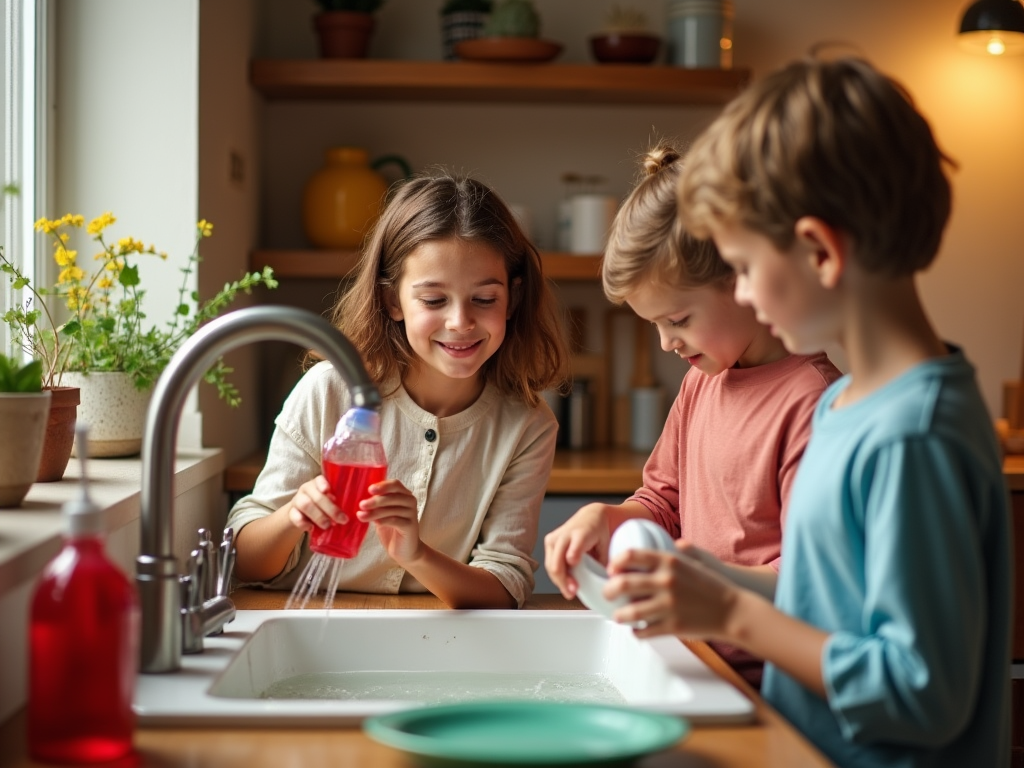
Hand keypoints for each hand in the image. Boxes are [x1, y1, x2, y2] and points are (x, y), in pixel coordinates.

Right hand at [287, 475, 344, 531]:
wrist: (300, 514)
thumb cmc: (321, 506)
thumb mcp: (330, 502)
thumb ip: (337, 503)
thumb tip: (347, 514)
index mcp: (318, 484)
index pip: (320, 480)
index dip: (323, 484)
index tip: (328, 490)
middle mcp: (307, 489)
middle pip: (316, 496)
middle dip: (330, 509)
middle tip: (342, 520)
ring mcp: (297, 500)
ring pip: (305, 505)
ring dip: (318, 516)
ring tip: (327, 525)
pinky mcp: (291, 512)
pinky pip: (294, 517)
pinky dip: (303, 523)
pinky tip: (311, 528)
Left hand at [357, 478, 421, 564]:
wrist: (404, 549)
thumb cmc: (391, 529)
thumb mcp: (382, 514)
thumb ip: (377, 505)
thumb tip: (361, 500)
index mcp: (404, 495)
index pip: (395, 484)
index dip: (382, 486)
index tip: (369, 490)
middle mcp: (410, 501)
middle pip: (392, 496)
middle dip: (375, 500)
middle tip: (361, 505)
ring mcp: (412, 514)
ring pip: (391, 509)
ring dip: (375, 512)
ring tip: (361, 515)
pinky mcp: (410, 526)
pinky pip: (395, 520)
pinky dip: (383, 521)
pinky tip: (374, 523)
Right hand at [543, 503, 612, 599]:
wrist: (590, 516)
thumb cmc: (599, 532)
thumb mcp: (606, 544)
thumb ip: (604, 562)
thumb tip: (606, 583)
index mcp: (582, 533)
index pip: (575, 546)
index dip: (573, 555)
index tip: (573, 565)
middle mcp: (565, 535)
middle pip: (558, 561)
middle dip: (564, 580)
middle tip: (573, 592)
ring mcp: (554, 538)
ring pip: (551, 565)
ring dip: (559, 581)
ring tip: (570, 591)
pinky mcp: (549, 542)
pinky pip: (550, 563)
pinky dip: (556, 575)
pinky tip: (566, 582)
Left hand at [604, 547, 738, 640]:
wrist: (734, 611)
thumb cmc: (715, 586)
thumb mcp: (698, 561)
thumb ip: (682, 551)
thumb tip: (672, 543)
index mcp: (670, 562)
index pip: (631, 555)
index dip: (616, 562)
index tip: (612, 568)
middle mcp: (666, 581)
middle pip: (623, 583)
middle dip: (609, 589)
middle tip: (608, 593)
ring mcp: (667, 605)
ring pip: (629, 612)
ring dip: (619, 615)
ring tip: (618, 616)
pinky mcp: (671, 626)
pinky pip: (644, 631)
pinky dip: (637, 632)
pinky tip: (637, 630)